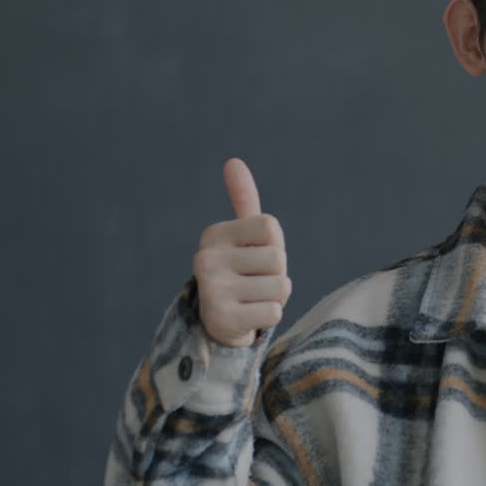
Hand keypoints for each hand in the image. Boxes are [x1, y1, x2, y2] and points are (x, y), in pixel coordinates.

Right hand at [191, 158, 291, 346]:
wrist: (221, 324)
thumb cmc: (242, 273)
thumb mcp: (244, 237)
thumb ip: (243, 200)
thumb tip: (233, 161)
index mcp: (213, 234)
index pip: (270, 227)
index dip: (274, 245)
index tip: (255, 257)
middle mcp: (205, 258)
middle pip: (278, 258)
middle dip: (277, 274)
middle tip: (254, 283)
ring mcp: (210, 289)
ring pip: (280, 286)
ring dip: (275, 297)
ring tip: (252, 299)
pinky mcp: (220, 318)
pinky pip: (274, 311)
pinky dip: (270, 317)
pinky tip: (249, 317)